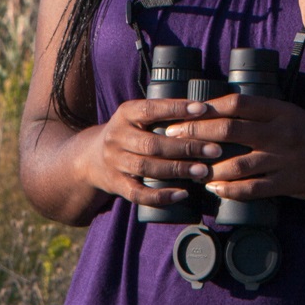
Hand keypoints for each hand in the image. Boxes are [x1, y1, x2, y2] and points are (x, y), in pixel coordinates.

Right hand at [77, 96, 225, 208]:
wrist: (90, 158)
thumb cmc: (129, 133)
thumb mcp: (137, 116)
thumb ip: (163, 113)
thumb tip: (208, 109)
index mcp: (125, 113)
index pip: (151, 109)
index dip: (177, 109)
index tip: (203, 109)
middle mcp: (117, 136)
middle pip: (153, 143)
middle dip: (186, 147)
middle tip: (214, 150)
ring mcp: (115, 162)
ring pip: (147, 167)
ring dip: (177, 169)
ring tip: (203, 170)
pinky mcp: (116, 185)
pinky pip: (138, 194)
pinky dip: (161, 196)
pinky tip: (182, 194)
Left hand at [159, 93, 304, 203]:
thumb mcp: (295, 117)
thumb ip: (266, 116)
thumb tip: (227, 115)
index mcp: (281, 110)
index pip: (237, 103)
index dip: (207, 107)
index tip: (184, 111)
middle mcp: (281, 131)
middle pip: (229, 129)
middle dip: (195, 134)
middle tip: (171, 138)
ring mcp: (285, 159)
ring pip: (237, 162)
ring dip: (209, 168)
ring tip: (190, 169)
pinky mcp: (290, 183)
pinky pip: (253, 188)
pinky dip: (230, 190)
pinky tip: (216, 190)